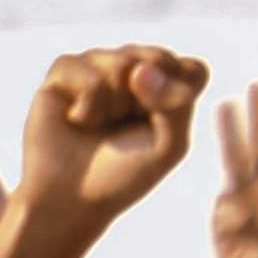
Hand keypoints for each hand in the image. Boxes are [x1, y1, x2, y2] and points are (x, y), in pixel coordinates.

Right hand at [13, 46, 205, 241]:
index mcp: (166, 83)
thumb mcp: (168, 147)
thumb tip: (139, 70)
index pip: (192, 70)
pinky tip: (76, 120)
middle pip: (159, 59)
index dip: (179, 100)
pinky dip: (87, 106)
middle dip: (146, 102)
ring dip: (114, 106)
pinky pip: (86, 73)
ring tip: (98, 126)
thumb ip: (176, 105)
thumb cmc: (124, 173)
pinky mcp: (65, 69)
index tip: (162, 129)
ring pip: (122, 64)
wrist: (71, 198)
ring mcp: (99, 63)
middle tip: (126, 128)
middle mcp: (133, 66)